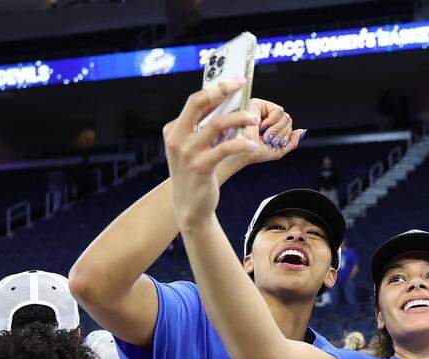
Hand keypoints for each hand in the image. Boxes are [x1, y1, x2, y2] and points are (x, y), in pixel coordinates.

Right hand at [164, 78, 259, 228]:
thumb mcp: (194, 149)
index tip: (234, 81)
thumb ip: (203, 130)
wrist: (189, 207)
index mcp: (173, 129)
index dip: (215, 88)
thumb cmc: (196, 175)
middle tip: (242, 85)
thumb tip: (228, 108)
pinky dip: (241, 144)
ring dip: (239, 118)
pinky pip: (225, 148)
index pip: (195, 101)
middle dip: (222, 90)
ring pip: (216, 124)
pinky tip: (252, 145)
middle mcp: (177, 137)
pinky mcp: (201, 167)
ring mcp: (187, 152)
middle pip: (198, 102)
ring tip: (255, 119)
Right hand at [217, 98, 306, 179]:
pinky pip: (278, 110)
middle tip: (268, 140)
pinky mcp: (256, 103)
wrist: (243, 152)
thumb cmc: (256, 152)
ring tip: (264, 135)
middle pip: (288, 119)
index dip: (285, 135)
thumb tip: (302, 131)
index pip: (287, 124)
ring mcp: (261, 108)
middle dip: (282, 133)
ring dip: (277, 129)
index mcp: (270, 124)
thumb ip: (291, 141)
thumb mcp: (278, 150)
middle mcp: (265, 114)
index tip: (274, 143)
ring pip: (285, 115)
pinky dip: (273, 122)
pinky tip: (262, 127)